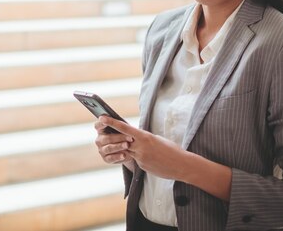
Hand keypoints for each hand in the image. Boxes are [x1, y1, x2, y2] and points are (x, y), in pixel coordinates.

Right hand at [94, 118, 133, 165]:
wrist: (130, 149)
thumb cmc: (124, 135)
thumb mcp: (122, 129)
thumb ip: (119, 125)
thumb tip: (119, 122)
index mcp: (101, 130)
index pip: (98, 126)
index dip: (101, 123)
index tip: (106, 121)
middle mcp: (99, 140)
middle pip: (107, 138)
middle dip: (119, 137)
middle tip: (130, 137)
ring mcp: (102, 150)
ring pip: (109, 148)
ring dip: (119, 146)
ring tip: (127, 145)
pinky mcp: (106, 159)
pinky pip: (111, 158)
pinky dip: (117, 156)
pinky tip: (124, 155)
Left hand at [99, 116, 232, 200]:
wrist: (182, 165)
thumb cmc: (171, 149)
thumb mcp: (156, 139)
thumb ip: (144, 137)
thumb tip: (134, 136)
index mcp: (145, 136)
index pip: (125, 128)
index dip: (112, 123)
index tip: (101, 118)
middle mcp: (141, 146)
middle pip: (121, 140)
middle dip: (112, 136)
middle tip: (100, 131)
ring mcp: (141, 157)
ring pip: (126, 151)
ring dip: (124, 148)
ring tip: (126, 144)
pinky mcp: (143, 166)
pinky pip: (135, 160)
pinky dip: (137, 158)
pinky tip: (149, 159)